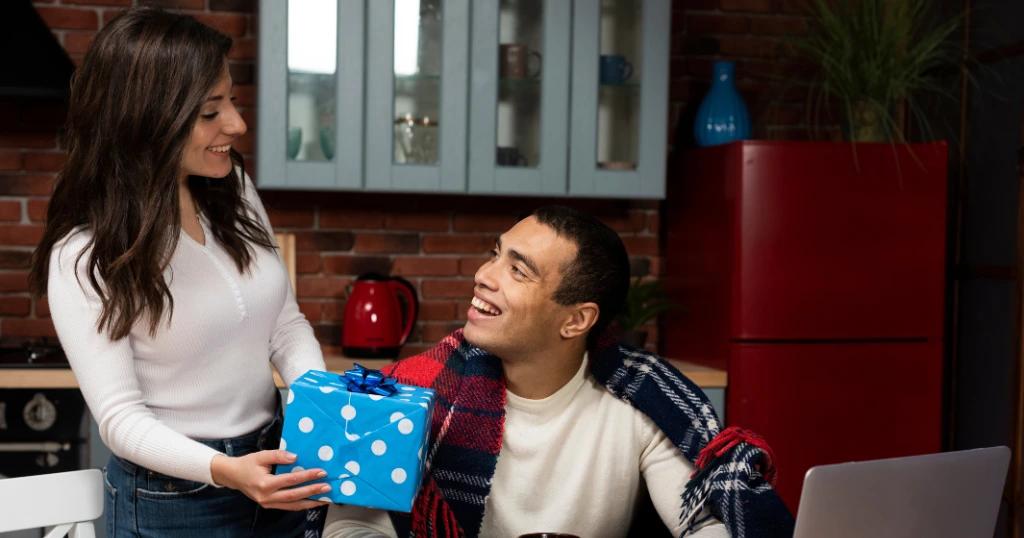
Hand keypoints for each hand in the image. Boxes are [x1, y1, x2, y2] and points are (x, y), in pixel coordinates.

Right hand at [211, 450, 331, 510]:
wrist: (233, 476)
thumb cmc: (247, 464)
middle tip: (327, 487)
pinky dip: (302, 505)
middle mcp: (267, 497)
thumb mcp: (261, 455)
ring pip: (293, 505)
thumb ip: (278, 455)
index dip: (307, 476)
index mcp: (264, 484)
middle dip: (312, 491)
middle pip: (294, 495)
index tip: (321, 472)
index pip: (290, 480)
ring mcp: (268, 504)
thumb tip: (295, 457)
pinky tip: (313, 501)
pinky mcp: (270, 506)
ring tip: (325, 498)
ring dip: (310, 502)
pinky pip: (289, 507)